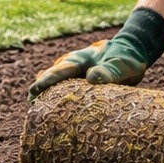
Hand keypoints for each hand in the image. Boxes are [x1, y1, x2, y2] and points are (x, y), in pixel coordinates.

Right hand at [28, 7, 163, 100]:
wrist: (131, 50)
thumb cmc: (127, 58)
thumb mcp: (123, 65)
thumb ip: (110, 71)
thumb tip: (91, 78)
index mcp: (79, 60)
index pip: (59, 72)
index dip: (45, 82)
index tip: (34, 92)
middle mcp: (71, 65)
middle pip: (51, 78)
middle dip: (40, 90)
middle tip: (32, 106)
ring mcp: (73, 73)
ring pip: (55, 83)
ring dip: (47, 95)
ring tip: (37, 110)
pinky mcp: (77, 82)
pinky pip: (63, 89)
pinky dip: (56, 98)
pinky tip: (51, 112)